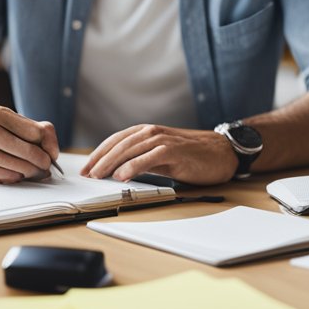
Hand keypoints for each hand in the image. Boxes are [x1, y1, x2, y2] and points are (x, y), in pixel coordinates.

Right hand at [0, 106, 59, 183]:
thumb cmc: (4, 132)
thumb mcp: (22, 125)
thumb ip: (44, 133)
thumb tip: (52, 153)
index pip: (32, 131)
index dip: (46, 146)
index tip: (51, 156)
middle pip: (19, 149)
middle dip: (37, 162)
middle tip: (45, 169)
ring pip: (8, 164)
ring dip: (26, 172)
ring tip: (34, 173)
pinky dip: (11, 178)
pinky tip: (17, 176)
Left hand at [80, 125, 237, 186]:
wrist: (222, 152)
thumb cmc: (192, 156)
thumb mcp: (161, 157)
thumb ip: (141, 160)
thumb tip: (118, 172)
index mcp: (146, 132)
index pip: (115, 141)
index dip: (98, 153)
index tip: (86, 168)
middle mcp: (152, 132)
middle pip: (119, 145)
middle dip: (100, 160)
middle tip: (87, 174)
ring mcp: (163, 140)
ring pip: (131, 149)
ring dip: (112, 163)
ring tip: (98, 176)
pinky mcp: (175, 151)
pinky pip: (149, 157)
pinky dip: (133, 166)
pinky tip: (122, 175)